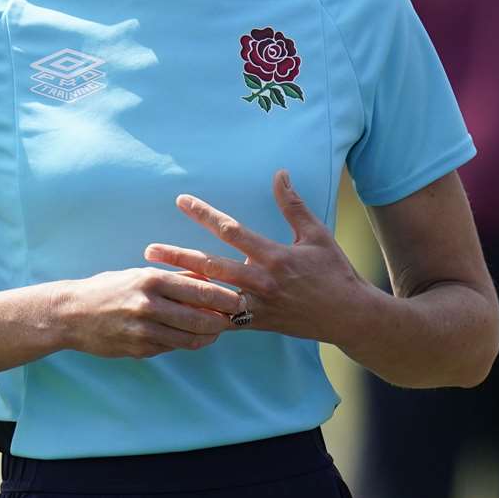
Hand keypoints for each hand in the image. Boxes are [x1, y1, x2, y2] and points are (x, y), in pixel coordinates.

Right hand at [56, 265, 241, 359]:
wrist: (71, 314)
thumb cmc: (107, 289)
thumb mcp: (138, 275)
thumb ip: (173, 278)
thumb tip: (207, 278)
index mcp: (150, 279)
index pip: (199, 289)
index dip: (225, 297)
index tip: (240, 299)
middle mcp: (148, 304)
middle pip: (200, 317)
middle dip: (223, 320)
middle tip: (236, 319)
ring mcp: (143, 330)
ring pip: (190, 338)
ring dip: (208, 336)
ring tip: (216, 330)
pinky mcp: (139, 349)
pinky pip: (172, 347)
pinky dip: (186, 343)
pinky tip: (192, 338)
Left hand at [144, 170, 369, 344]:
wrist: (350, 316)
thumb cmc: (334, 272)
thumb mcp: (317, 235)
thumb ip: (293, 205)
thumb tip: (280, 173)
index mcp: (273, 256)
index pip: (231, 230)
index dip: (204, 213)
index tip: (181, 200)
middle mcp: (261, 281)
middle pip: (211, 267)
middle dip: (178, 258)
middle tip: (149, 251)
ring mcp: (258, 305)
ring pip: (212, 297)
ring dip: (184, 289)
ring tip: (156, 281)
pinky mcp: (258, 323)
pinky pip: (224, 322)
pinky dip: (202, 318)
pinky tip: (179, 313)